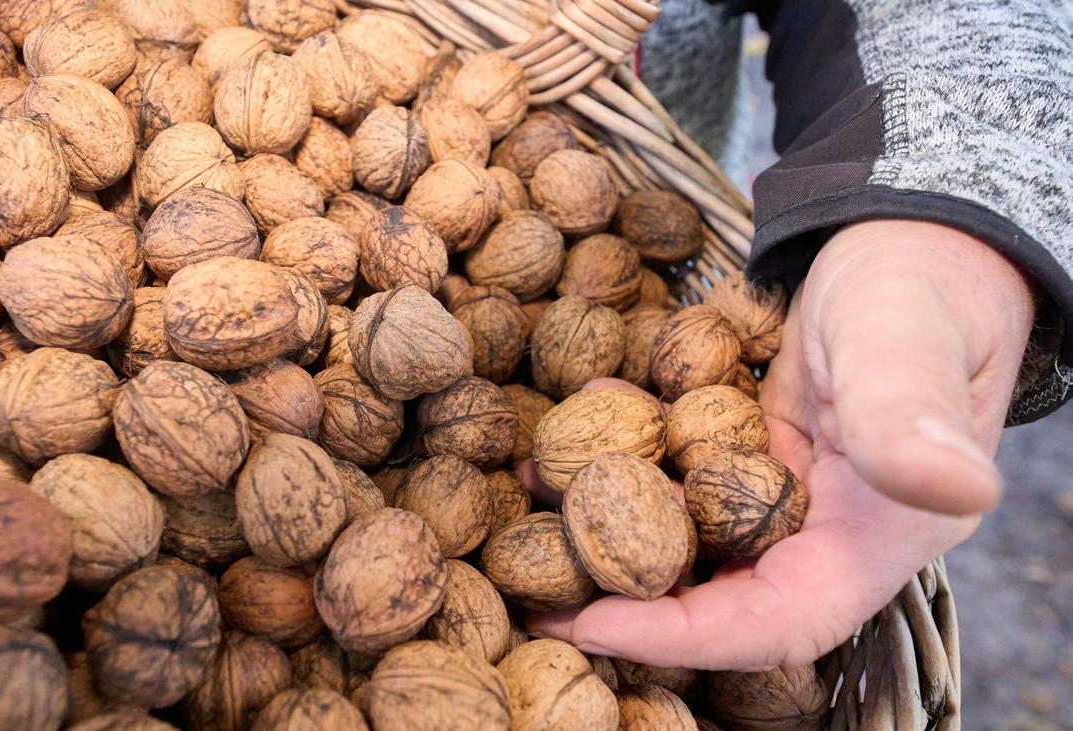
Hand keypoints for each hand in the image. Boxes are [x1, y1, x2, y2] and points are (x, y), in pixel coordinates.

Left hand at [526, 220, 1034, 669]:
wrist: (919, 239)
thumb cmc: (923, 282)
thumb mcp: (906, 341)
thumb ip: (910, 413)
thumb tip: (954, 488)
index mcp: (876, 537)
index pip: (778, 623)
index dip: (685, 635)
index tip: (593, 624)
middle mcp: (828, 532)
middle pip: (718, 592)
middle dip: (622, 588)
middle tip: (531, 577)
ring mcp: (788, 492)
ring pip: (691, 530)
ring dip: (613, 510)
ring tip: (537, 476)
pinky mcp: (757, 450)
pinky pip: (687, 467)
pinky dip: (635, 446)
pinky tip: (589, 403)